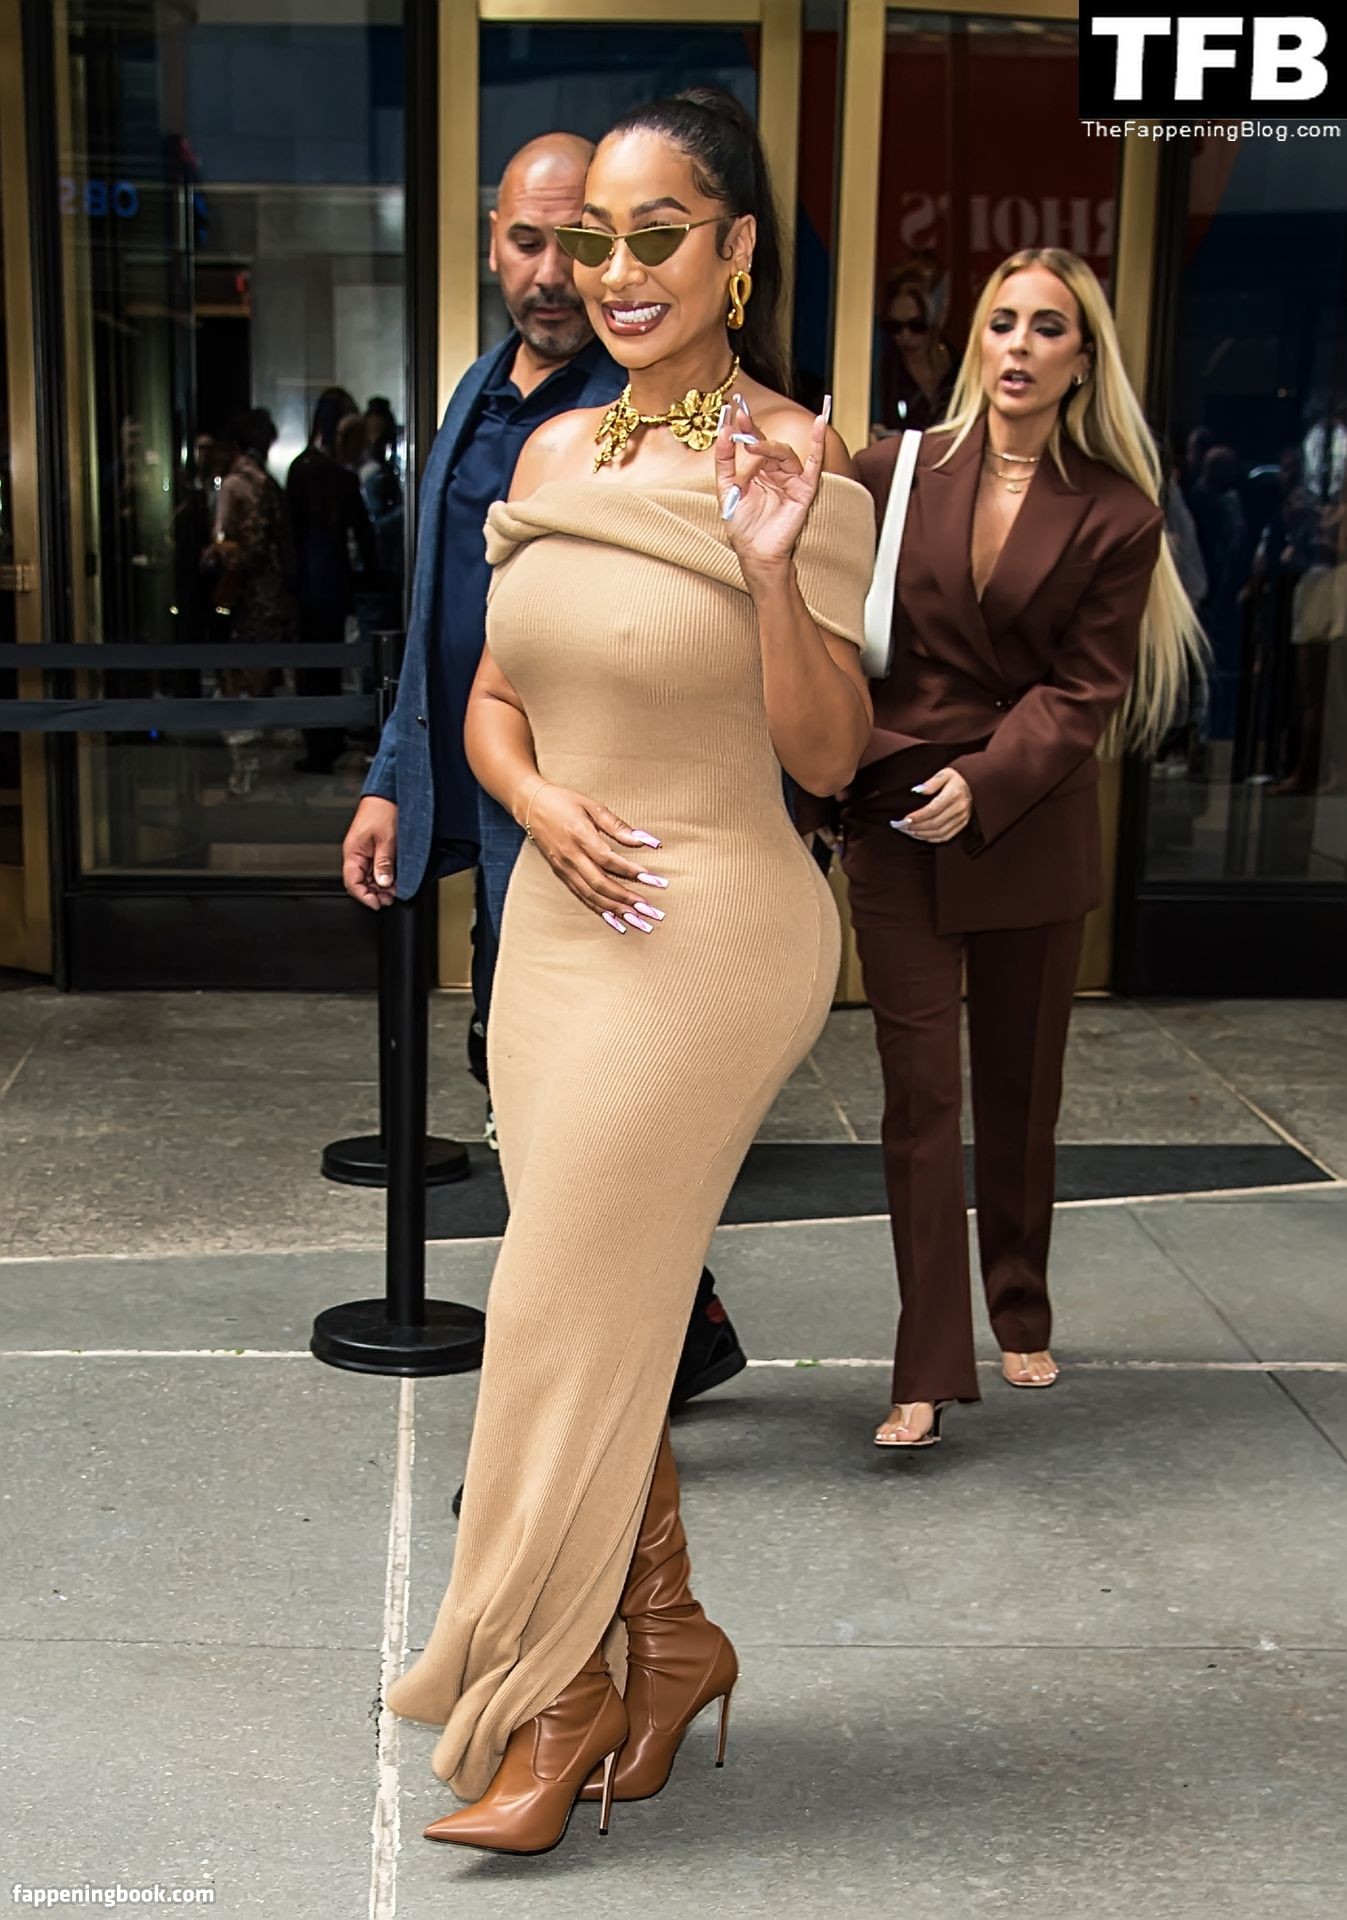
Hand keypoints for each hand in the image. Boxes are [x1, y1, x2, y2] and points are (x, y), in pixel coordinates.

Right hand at [343, 795, 397, 907]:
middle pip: (360, 883)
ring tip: (395, 890)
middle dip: (375, 893)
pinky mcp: (374, 849)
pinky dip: (385, 876)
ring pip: (369, 877)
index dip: (364, 897)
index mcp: (353, 852)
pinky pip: (376, 869)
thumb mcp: (386, 840)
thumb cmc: (382, 810)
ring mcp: (365, 852)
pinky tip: (394, 879)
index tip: (378, 904)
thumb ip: (384, 863)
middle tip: (390, 898)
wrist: (388, 794)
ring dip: (381, 886)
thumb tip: (383, 883)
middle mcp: (356, 854)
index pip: (352, 883)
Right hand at [522, 783, 669, 934]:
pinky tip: (615, 921)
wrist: (530, 805)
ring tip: (638, 921)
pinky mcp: (561, 874)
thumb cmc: (564, 802)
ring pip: (591, 895)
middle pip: (600, 884)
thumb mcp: (592, 806)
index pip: (608, 860)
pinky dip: (599, 910)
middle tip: (650, 910)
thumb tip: (644, 840)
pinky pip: (582, 896)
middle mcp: (570, 856)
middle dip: (627, 900)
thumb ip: (617, 826)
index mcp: (580, 836)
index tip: (653, 880)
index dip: (631, 871)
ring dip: (616, 910)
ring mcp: (564, 868)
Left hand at [714, 391, 828, 581]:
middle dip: (755, 434)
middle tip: (742, 423)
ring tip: (752, 443)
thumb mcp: (726, 487)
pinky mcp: (804, 490)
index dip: (746, 426)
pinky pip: (813, 464)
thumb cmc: (742, 525)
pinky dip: (818, 443)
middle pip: (769, 445)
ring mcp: (791, 480)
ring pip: (785, 453)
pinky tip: (819, 424)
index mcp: (757, 470)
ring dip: (769, 446)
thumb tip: (724, 432)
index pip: (754, 442)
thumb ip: (724, 460)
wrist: (754, 551)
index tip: (735, 410)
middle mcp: (775, 472)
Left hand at [891, 767, 971, 842]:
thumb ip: (931, 783)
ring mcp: (962, 818)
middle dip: (916, 827)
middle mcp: (959, 809)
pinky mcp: (963, 824)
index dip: (918, 816)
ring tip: (908, 831)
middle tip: (901, 826)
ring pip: (939, 833)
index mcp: (954, 794)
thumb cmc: (958, 776)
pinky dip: (932, 839)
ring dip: (922, 834)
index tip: (904, 819)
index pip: (933, 809)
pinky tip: (921, 835)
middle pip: (935, 823)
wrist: (977, 782)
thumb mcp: (945, 773)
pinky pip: (946, 837)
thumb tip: (917, 790)